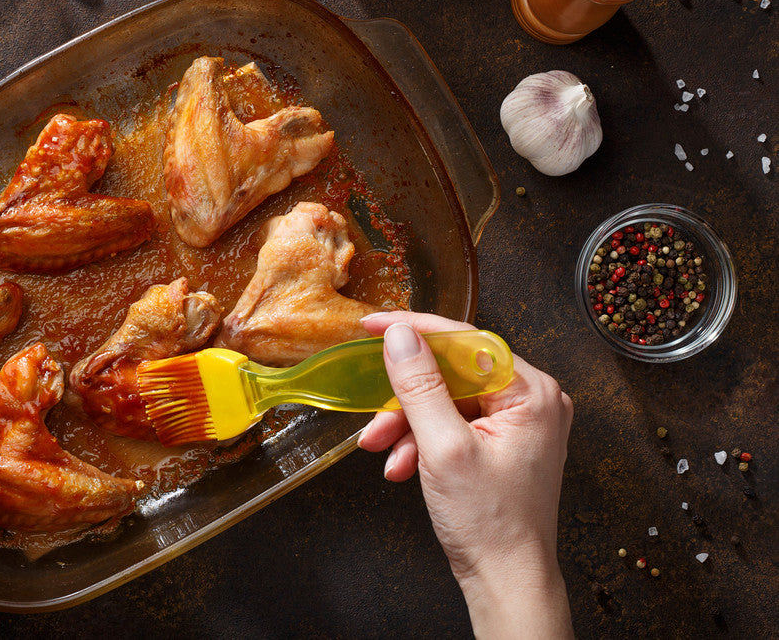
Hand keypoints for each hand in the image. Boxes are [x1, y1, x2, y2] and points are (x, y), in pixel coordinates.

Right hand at [356, 311, 572, 639]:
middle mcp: (532, 400)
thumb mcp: (443, 448)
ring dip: (409, 425)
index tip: (373, 324)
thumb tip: (400, 335)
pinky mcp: (504, 442)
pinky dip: (423, 440)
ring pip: (446, 400)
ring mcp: (519, 422)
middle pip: (451, 372)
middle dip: (406, 399)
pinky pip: (453, 422)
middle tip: (374, 418)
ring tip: (384, 452)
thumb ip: (419, 386)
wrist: (506, 581)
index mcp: (531, 392)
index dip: (413, 330)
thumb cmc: (491, 525)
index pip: (465, 339)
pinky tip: (404, 465)